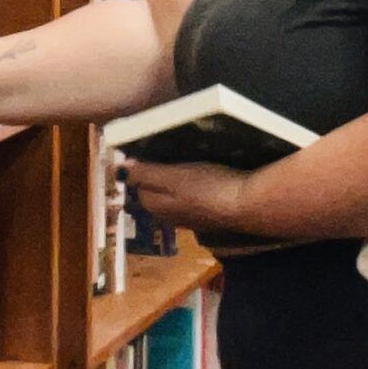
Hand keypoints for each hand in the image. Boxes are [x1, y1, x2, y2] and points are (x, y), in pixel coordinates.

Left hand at [118, 158, 254, 235]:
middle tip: (165, 153)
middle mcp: (169, 217)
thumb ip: (146, 174)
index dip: (141, 168)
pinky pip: (192, 200)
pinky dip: (191, 189)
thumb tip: (121, 167)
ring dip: (174, 183)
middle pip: (154, 194)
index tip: (147, 149)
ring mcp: (190, 219)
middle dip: (155, 177)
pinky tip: (202, 179)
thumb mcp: (172, 177)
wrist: (246, 206)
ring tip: (184, 162)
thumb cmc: (208, 187)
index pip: (138, 185)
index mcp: (157, 207)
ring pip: (173, 198)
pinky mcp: (209, 217)